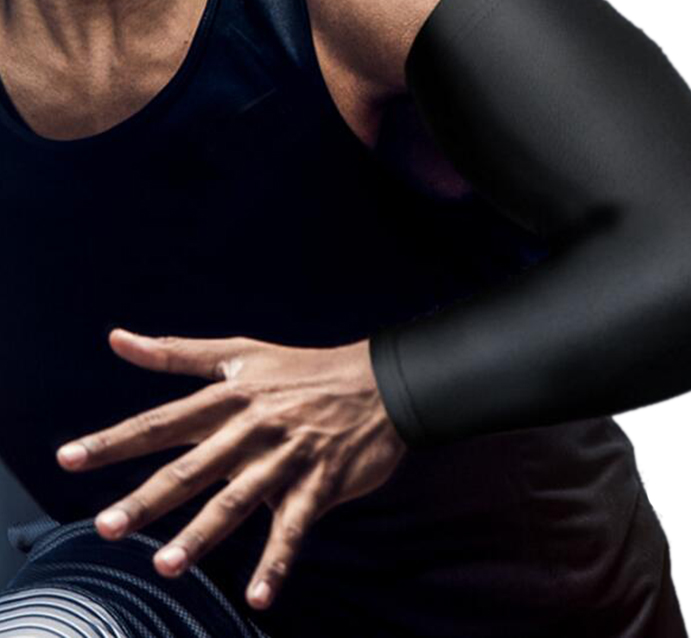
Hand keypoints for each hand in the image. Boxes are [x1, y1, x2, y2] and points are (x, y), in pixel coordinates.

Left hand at [55, 328, 407, 609]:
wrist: (379, 383)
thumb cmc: (302, 369)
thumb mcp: (241, 352)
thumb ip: (176, 351)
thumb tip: (116, 338)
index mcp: (230, 396)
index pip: (162, 420)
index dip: (114, 440)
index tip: (68, 459)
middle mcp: (253, 428)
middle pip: (193, 467)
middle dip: (149, 499)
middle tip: (109, 527)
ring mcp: (287, 458)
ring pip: (239, 499)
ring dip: (204, 534)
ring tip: (168, 566)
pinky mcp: (320, 484)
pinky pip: (294, 527)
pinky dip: (277, 561)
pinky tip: (259, 595)